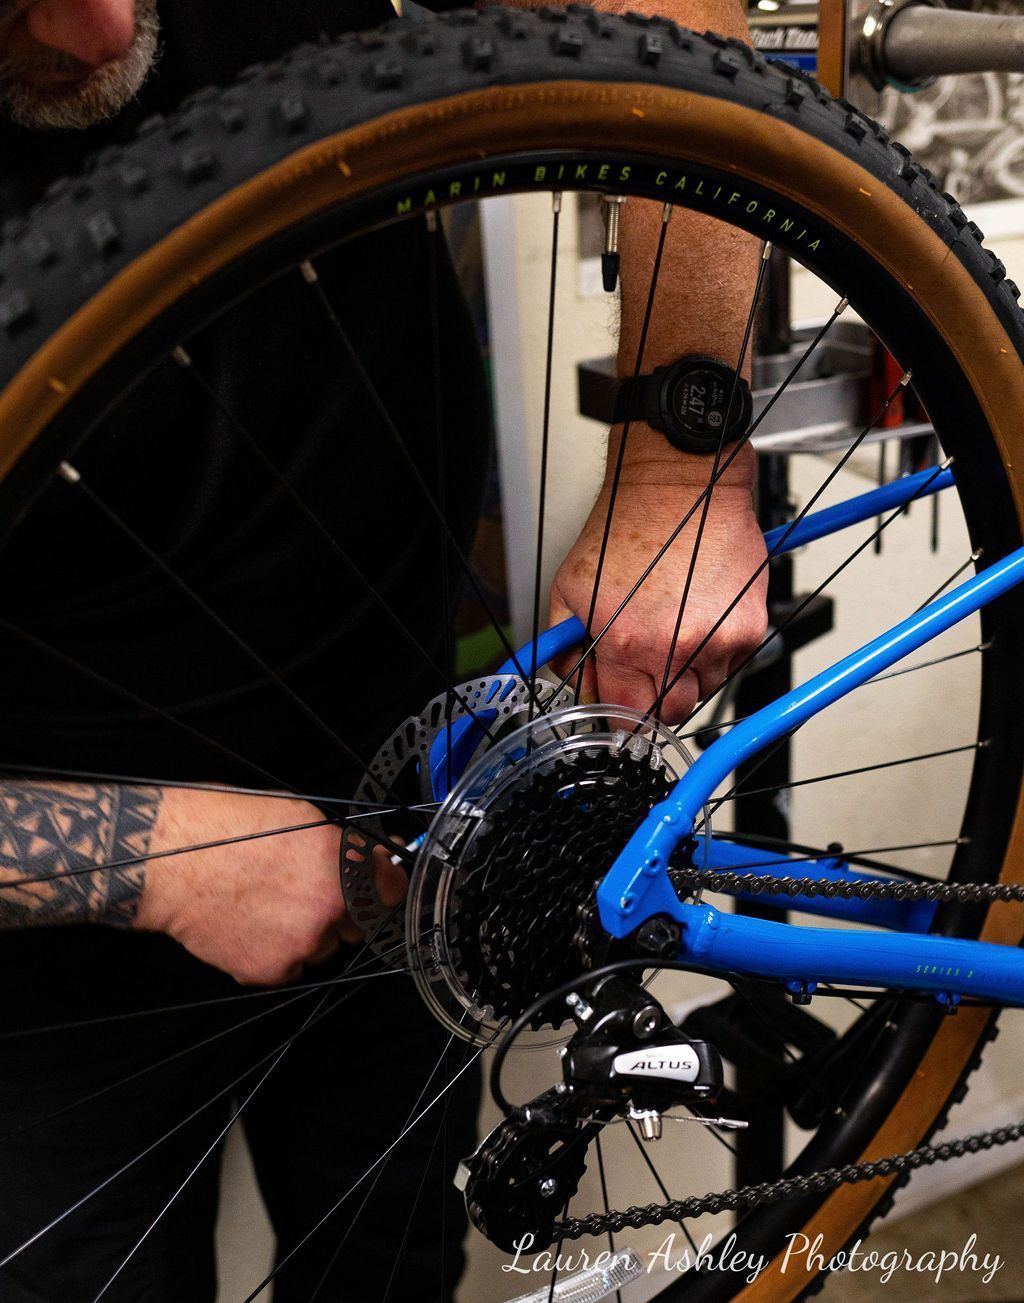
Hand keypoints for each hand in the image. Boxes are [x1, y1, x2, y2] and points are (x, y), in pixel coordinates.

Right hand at [133, 789, 405, 984]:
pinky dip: (277, 952)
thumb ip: (338, 845)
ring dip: (308, 932)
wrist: (166, 863)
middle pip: (359, 922)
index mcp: (340, 863)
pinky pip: (291, 967)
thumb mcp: (296, 815)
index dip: (386, 885)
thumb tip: (366, 857)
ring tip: (268, 905)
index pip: (392, 887)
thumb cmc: (223, 828)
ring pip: (323, 947)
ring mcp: (302, 944)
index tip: (381, 885)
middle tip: (306, 892)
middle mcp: (329, 906)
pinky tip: (252, 924)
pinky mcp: (271, 971)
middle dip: (342, 909)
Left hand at [549, 454, 767, 723]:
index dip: (624, 716)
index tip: (624, 709)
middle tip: (650, 671)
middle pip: (672, 712)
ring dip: (691, 673)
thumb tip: (579, 689)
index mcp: (625, 643)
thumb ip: (569, 650)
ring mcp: (717, 639)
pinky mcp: (749, 627)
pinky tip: (700, 615)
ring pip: (706, 689)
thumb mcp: (571, 588)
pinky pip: (733, 663)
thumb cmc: (628, 527)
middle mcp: (674, 646)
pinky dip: (717, 651)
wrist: (680, 485)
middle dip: (658, 700)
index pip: (628, 716)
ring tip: (676, 629)